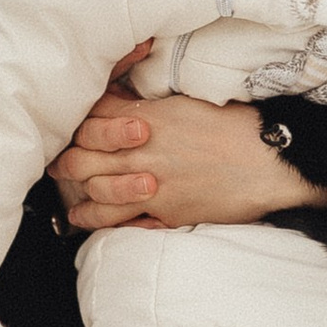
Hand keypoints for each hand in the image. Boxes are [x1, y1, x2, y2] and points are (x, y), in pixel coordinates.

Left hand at [52, 52, 326, 231]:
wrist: (269, 161)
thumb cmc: (236, 127)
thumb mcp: (189, 103)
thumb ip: (153, 106)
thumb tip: (129, 105)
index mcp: (148, 116)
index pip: (95, 117)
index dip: (80, 124)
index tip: (74, 128)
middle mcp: (143, 150)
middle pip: (83, 156)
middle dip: (67, 160)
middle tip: (56, 164)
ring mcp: (151, 184)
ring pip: (95, 192)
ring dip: (78, 197)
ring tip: (69, 201)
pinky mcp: (164, 211)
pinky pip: (121, 220)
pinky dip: (101, 223)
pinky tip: (91, 223)